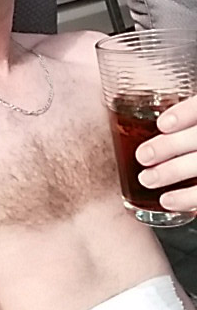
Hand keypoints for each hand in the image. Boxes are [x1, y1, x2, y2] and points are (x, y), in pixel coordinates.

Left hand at [136, 94, 196, 211]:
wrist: (195, 156)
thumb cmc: (185, 136)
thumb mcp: (182, 124)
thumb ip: (171, 118)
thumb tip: (119, 108)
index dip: (185, 114)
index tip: (162, 124)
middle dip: (169, 146)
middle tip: (142, 155)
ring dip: (172, 173)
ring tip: (146, 179)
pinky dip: (186, 199)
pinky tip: (165, 201)